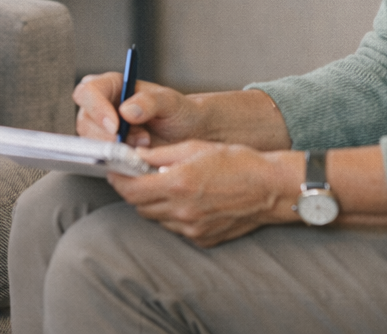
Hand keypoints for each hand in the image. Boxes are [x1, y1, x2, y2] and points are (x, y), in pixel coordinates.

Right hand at [73, 73, 204, 146]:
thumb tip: (126, 110)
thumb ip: (150, 101)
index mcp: (113, 85)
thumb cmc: (179, 112)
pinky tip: (138, 157)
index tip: (115, 126)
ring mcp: (103, 130)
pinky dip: (118, 160)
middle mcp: (103, 106)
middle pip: (85, 120)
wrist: (189, 135)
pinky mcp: (109, 150)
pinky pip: (103, 157)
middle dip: (107, 135)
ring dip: (115, 148)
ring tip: (144, 146)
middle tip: (133, 142)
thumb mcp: (170, 102)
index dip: (96, 108)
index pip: (89, 91)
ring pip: (91, 142)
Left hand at [106, 140, 298, 247]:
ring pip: (157, 218)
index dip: (118, 178)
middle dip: (135, 190)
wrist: (270, 188)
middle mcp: (182, 211)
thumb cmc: (237, 162)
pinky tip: (188, 200)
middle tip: (140, 174)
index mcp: (177, 184)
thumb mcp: (195, 147)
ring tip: (169, 185)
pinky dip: (174, 215)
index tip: (115, 170)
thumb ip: (160, 154)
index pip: (130, 189)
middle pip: (139, 205)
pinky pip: (176, 228)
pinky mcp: (203, 240)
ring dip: (155, 203)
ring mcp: (192, 229)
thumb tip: (135, 155)